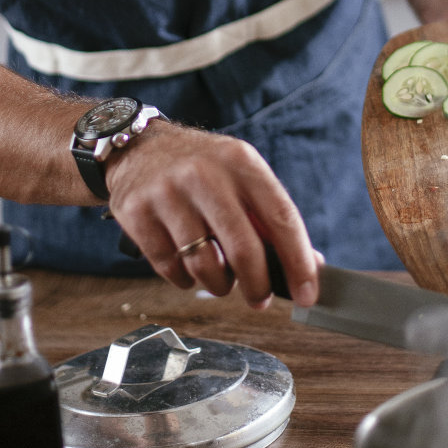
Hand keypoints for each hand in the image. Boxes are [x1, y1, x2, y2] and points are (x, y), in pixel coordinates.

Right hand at [103, 119, 318, 309]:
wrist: (138, 148)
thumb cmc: (201, 167)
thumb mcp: (239, 174)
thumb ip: (270, 217)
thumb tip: (310, 266)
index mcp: (240, 161)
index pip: (281, 217)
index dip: (298, 262)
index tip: (307, 294)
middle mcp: (204, 174)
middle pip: (243, 249)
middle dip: (257, 286)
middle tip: (260, 299)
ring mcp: (167, 193)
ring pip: (204, 266)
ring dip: (219, 285)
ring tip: (220, 278)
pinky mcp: (137, 214)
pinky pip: (170, 269)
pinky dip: (185, 280)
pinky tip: (188, 267)